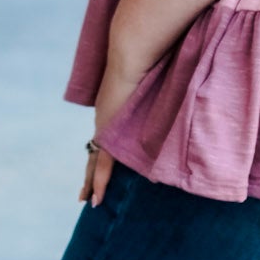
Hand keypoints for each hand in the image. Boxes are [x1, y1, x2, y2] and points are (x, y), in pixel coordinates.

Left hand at [80, 54, 145, 207]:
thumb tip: (174, 88)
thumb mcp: (152, 82)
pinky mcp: (109, 136)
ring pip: (94, 163)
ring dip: (92, 183)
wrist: (131, 58)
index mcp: (111, 110)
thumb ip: (158, 93)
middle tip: (85, 193)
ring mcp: (104, 129)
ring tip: (88, 201)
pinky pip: (103, 166)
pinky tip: (96, 200)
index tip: (98, 161)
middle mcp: (103, 121)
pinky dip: (99, 184)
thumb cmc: (145, 63)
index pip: (104, 137)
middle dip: (90, 174)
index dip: (101, 152)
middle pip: (94, 154)